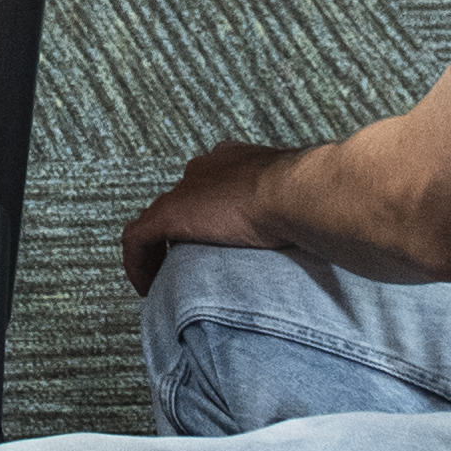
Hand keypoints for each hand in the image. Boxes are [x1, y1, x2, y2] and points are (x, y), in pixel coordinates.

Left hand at [121, 140, 300, 293]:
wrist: (297, 192)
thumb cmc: (310, 199)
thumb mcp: (300, 205)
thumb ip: (294, 216)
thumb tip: (313, 240)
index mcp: (236, 162)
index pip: (210, 186)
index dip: (208, 215)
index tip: (215, 241)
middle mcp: (206, 169)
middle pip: (183, 203)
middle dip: (182, 234)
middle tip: (188, 266)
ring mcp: (186, 190)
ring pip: (155, 222)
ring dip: (158, 252)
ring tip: (165, 280)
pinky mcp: (170, 213)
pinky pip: (137, 240)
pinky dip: (138, 264)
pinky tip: (146, 288)